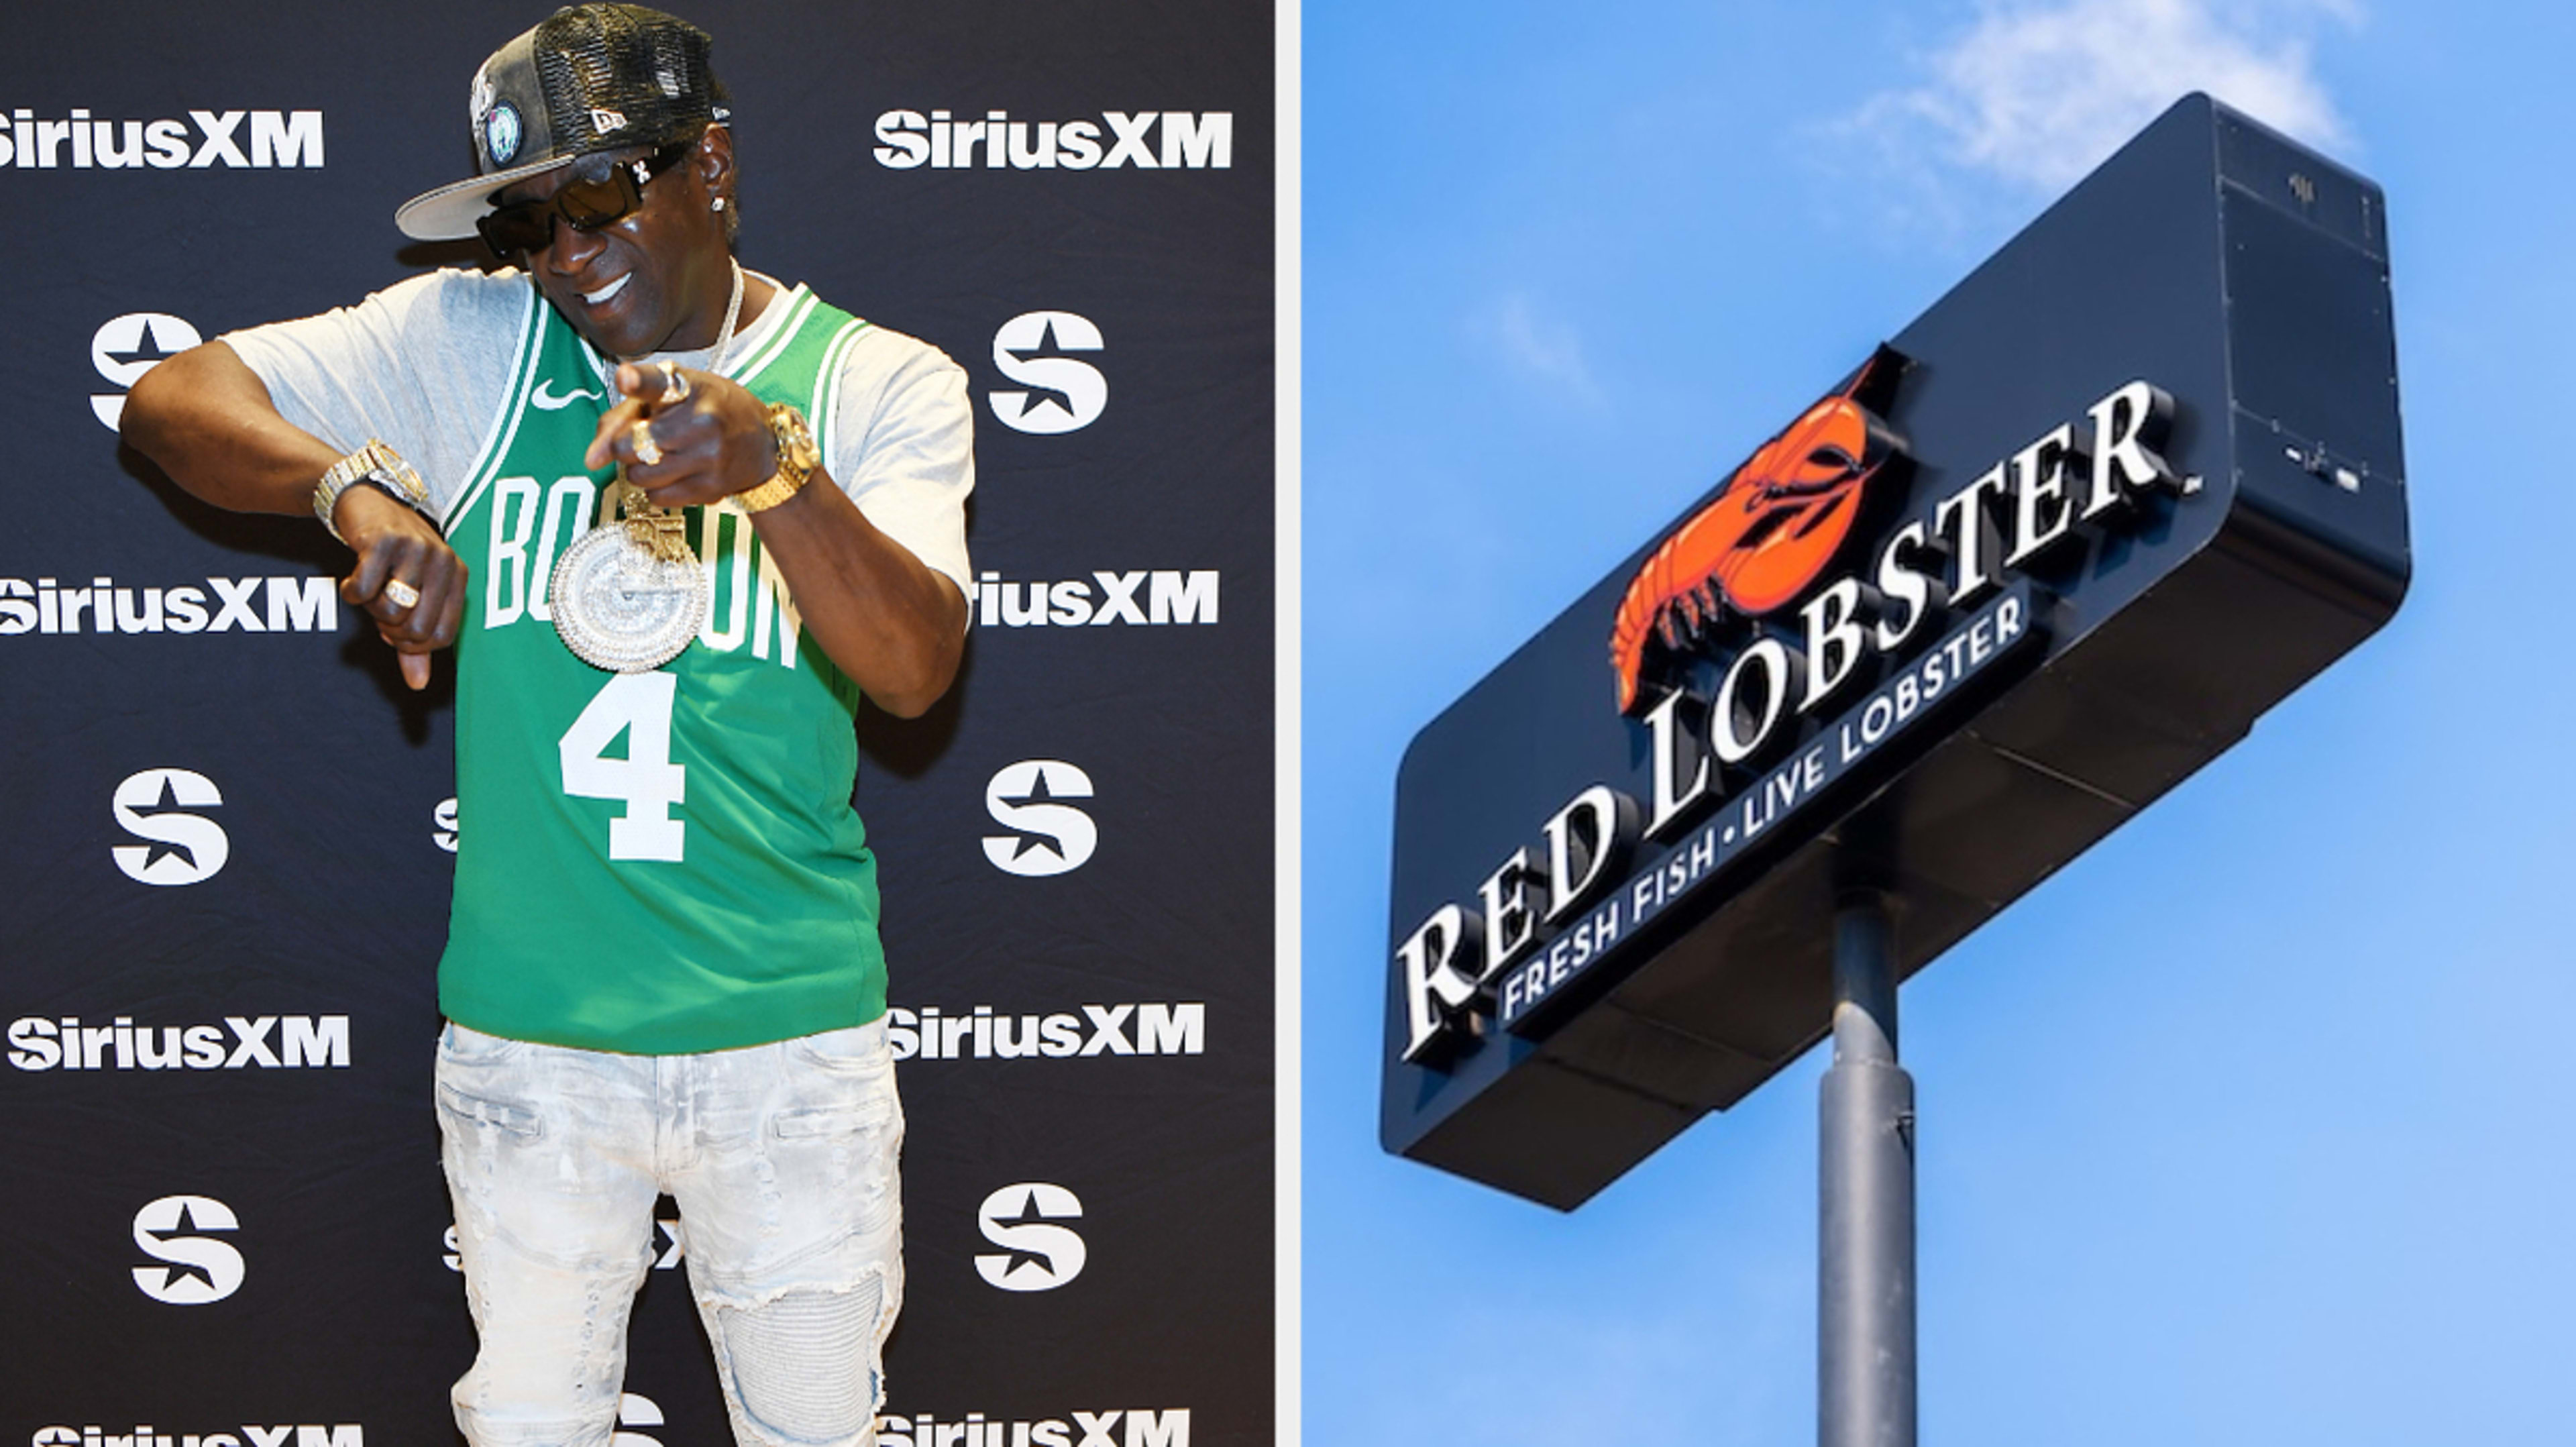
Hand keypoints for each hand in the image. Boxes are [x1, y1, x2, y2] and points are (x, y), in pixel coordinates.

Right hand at [336, 485, 465, 690]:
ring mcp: (415, 549)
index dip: (413, 644)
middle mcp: (443, 561)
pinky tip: (353, 579)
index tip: (396, 630)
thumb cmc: (395, 557)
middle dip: (389, 629)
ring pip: (390, 610)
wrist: (366, 503)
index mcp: (458, 576)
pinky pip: (363, 590)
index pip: (442, 637)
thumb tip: (419, 684)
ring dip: (371, 608)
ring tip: (371, 589)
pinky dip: (351, 593)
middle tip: (380, 609)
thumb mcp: (413, 595)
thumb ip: (415, 642)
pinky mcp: (382, 541)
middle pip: (416, 628)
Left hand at [584, 362, 780, 509]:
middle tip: (644, 439)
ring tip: (662, 456)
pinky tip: (675, 472)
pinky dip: (657, 488)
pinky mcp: (712, 487)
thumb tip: (592, 459)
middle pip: (630, 446)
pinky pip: (658, 497)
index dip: (638, 381)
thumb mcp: (672, 396)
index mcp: (689, 388)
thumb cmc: (710, 410)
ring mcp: (709, 457)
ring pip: (640, 476)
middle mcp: (701, 421)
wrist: (764, 445)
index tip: (626, 378)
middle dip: (627, 446)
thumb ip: (623, 417)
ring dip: (640, 469)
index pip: (658, 383)